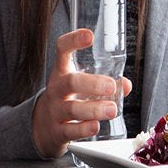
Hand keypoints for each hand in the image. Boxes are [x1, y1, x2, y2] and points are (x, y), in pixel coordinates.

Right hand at [30, 29, 132, 158]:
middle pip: (70, 82)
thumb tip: (125, 84)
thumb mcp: (80, 86)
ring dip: (94, 109)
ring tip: (111, 109)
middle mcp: (56, 89)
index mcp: (62, 71)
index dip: (73, 41)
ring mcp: (55, 110)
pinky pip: (70, 130)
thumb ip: (104, 82)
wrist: (42, 126)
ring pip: (72, 109)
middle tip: (110, 86)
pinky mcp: (57, 131)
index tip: (89, 36)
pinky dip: (84, 129)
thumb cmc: (67, 98)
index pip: (62, 50)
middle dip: (92, 84)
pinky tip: (95, 126)